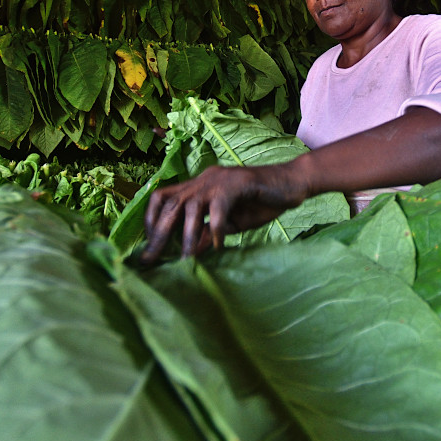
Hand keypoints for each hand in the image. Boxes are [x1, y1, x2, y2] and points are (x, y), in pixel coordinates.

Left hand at [140, 163, 306, 261]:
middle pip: (170, 204)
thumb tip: (188, 253)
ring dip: (185, 236)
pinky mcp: (237, 183)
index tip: (149, 245)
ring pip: (191, 207)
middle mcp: (203, 180)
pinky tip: (218, 246)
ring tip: (185, 260)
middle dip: (158, 234)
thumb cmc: (260, 203)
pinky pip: (219, 209)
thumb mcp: (229, 224)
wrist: (291, 184)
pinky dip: (215, 229)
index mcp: (198, 186)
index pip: (162, 197)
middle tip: (150, 260)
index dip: (151, 220)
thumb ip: (208, 234)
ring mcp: (219, 180)